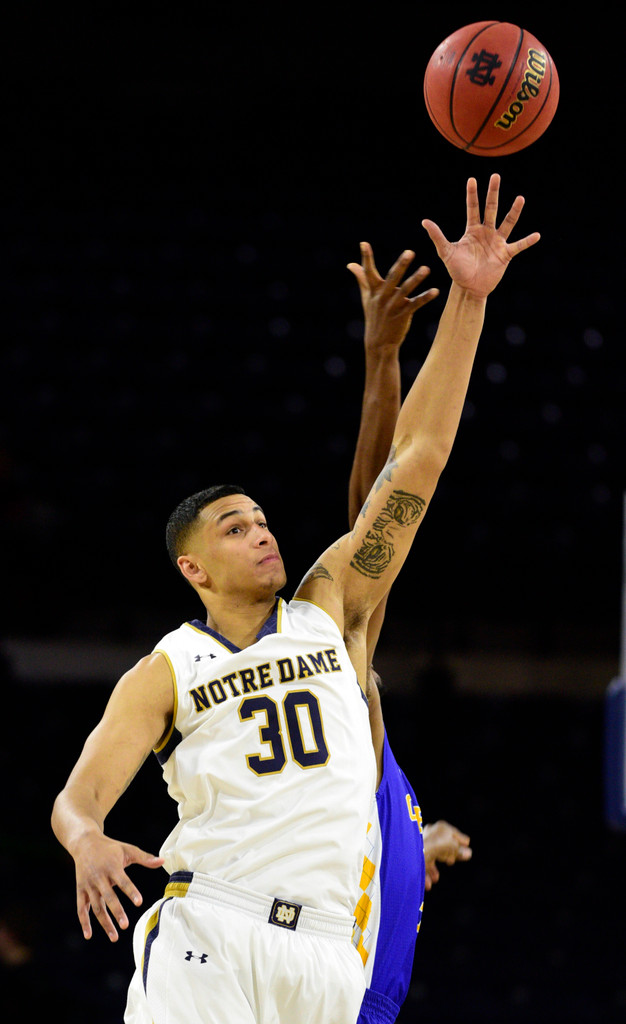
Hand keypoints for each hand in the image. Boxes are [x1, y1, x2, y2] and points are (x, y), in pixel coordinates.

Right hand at [74, 831, 163, 941]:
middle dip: (116, 912)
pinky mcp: (81, 890)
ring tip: (114, 937)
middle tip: (126, 925)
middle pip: (108, 897)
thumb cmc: (110, 848)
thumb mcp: (127, 849)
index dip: (131, 891)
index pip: (123, 881)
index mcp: (112, 867)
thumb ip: (144, 857)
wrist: (84, 843)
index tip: (139, 902)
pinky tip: (89, 935)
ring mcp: (88, 885)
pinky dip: (84, 922)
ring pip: (96, 907)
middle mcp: (99, 877)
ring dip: (104, 922)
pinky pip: (81, 908)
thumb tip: (163, 861)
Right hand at [347, 243, 438, 352]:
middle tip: (410, 252)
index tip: (364, 243)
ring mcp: (392, 307)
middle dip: (400, 265)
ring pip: (405, 290)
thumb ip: (361, 279)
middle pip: (391, 278)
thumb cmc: (374, 316)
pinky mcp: (403, 315)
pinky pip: (416, 304)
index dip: (366, 258)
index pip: (368, 272)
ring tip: (426, 269)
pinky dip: (426, 297)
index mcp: (373, 291)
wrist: (378, 343)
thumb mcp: (366, 298)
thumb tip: (350, 264)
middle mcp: (382, 297)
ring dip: (416, 279)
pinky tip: (435, 291)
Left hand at [422, 174, 539, 297]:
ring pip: (507, 223)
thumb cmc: (457, 270)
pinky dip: (527, 241)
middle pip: (491, 209)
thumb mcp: (446, 252)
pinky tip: (537, 235)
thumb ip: (437, 236)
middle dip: (493, 193)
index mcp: (472, 230)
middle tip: (496, 176)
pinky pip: (518, 246)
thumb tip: (424, 221)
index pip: (473, 208)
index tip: (472, 179)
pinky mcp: (505, 255)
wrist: (469, 288)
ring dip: (514, 212)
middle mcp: (486, 232)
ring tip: (520, 198)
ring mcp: (497, 242)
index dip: (472, 195)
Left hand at [423, 820, 471, 891]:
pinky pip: (423, 863)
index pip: (454, 833)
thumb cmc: (436, 847)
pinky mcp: (415, 852)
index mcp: (442, 827)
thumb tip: (468, 853)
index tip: (466, 845)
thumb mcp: (453, 849)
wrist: (416, 851)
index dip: (461, 841)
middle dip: (447, 854)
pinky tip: (430, 884)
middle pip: (442, 844)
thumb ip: (460, 852)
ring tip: (437, 878)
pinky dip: (427, 873)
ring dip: (434, 868)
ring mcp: (422, 842)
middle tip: (451, 861)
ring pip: (431, 855)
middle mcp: (431, 832)